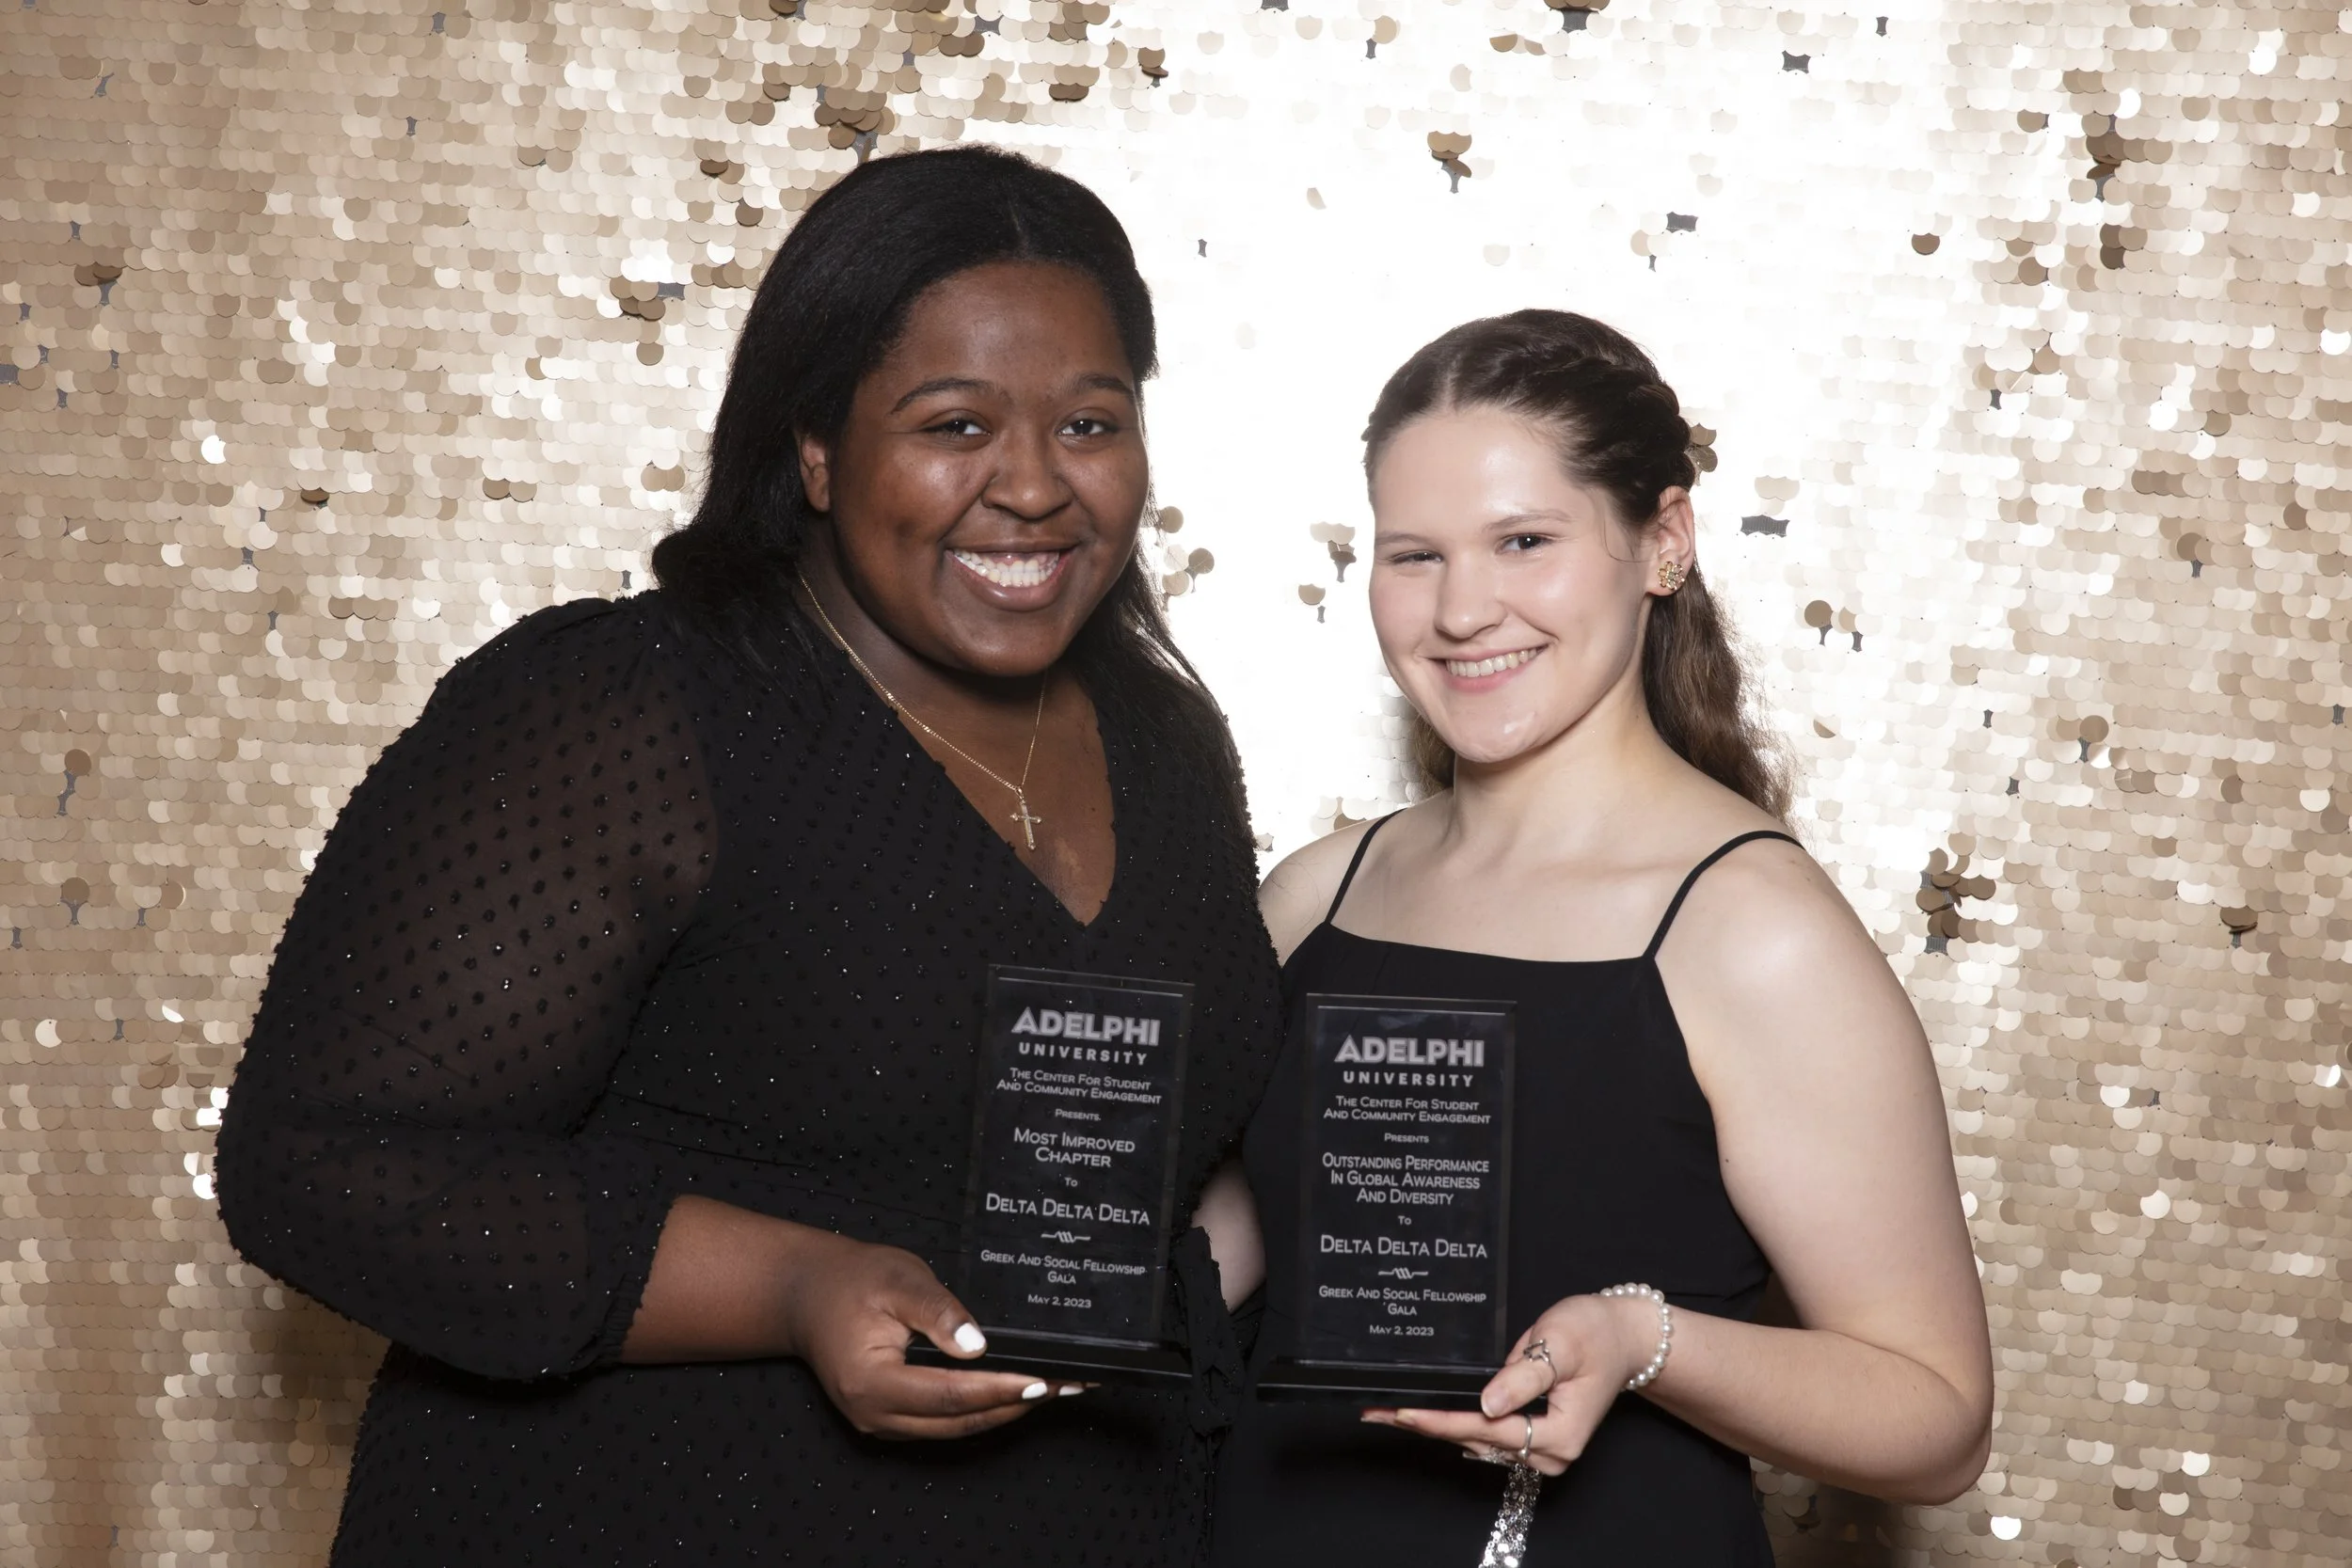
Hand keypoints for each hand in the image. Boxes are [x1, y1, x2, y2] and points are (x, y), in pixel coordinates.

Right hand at [779, 1228, 1068, 1438]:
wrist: (808, 1294)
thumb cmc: (851, 1281)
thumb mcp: (899, 1280)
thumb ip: (938, 1312)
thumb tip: (978, 1346)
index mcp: (869, 1382)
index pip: (948, 1394)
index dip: (999, 1388)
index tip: (1041, 1380)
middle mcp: (873, 1414)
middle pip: (957, 1421)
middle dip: (1014, 1405)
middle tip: (1064, 1386)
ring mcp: (881, 1423)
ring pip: (954, 1428)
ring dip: (1004, 1411)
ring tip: (1053, 1389)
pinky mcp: (891, 1419)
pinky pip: (943, 1422)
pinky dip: (981, 1408)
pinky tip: (1014, 1392)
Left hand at [1360, 1292, 1653, 1476]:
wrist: (1623, 1338)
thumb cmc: (1595, 1333)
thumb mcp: (1560, 1344)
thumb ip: (1524, 1375)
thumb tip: (1488, 1403)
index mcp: (1561, 1434)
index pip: (1489, 1429)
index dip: (1444, 1421)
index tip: (1405, 1413)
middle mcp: (1551, 1453)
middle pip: (1477, 1441)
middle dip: (1428, 1426)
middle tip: (1376, 1412)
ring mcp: (1541, 1450)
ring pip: (1478, 1441)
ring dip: (1435, 1426)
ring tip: (1387, 1413)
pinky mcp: (1533, 1438)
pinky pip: (1487, 1435)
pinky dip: (1454, 1423)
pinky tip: (1424, 1414)